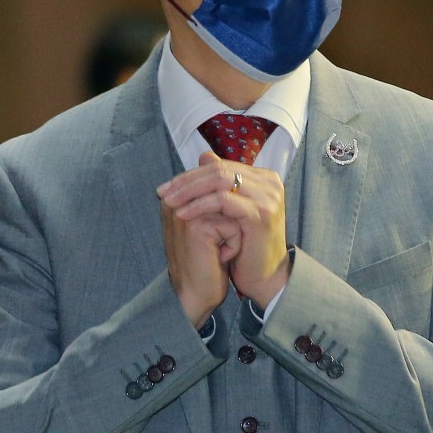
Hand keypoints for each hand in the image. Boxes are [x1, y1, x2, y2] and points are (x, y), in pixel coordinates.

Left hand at [158, 151, 290, 310]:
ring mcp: (268, 196)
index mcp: (263, 178)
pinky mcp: (261, 212)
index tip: (165, 188)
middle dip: (186, 181)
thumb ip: (220, 184)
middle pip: (218, 170)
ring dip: (189, 190)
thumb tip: (204, 156)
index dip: (189, 175)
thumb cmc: (244, 246)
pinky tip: (182, 214)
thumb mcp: (229, 211)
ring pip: (219, 180)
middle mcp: (270, 182)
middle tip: (162, 193)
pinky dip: (199, 205)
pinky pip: (223, 200)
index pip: (219, 166)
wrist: (264, 276)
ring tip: (168, 202)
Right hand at [159, 176, 241, 328]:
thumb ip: (216, 196)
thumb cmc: (206, 261)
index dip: (229, 209)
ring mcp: (185, 211)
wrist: (195, 295)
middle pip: (225, 194)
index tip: (219, 233)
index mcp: (177, 198)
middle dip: (232, 221)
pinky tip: (217, 259)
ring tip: (219, 250)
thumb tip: (219, 165)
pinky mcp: (197, 227)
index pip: (215, 185)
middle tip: (220, 244)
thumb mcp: (213, 225)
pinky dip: (233, 245)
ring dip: (234, 233)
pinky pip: (234, 226)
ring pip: (233, 209)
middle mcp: (177, 201)